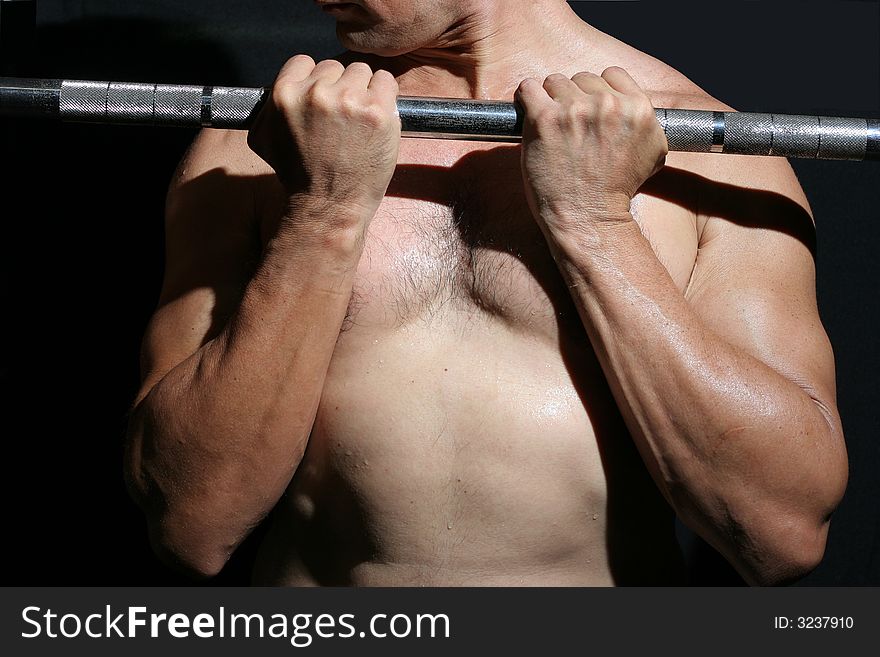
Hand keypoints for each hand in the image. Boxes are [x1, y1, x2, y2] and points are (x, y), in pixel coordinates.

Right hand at [248, 55, 400, 224]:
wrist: (329, 205)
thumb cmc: (299, 176)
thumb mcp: (264, 139)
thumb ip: (268, 107)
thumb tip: (276, 90)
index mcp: (286, 94)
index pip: (305, 62)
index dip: (315, 81)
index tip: (322, 100)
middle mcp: (317, 93)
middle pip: (335, 66)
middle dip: (339, 87)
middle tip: (341, 117)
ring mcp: (350, 100)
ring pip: (362, 71)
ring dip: (363, 91)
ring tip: (359, 121)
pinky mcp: (378, 111)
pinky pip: (386, 81)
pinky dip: (385, 95)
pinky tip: (377, 118)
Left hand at [515, 67, 666, 232]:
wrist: (589, 218)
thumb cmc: (616, 192)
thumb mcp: (653, 154)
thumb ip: (647, 123)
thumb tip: (636, 106)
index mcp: (637, 108)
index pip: (611, 75)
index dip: (598, 92)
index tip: (589, 111)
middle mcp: (608, 104)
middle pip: (582, 78)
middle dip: (574, 98)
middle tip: (570, 126)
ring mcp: (574, 110)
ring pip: (555, 82)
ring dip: (550, 100)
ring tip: (552, 127)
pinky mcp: (544, 119)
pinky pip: (527, 89)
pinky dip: (526, 98)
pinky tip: (529, 113)